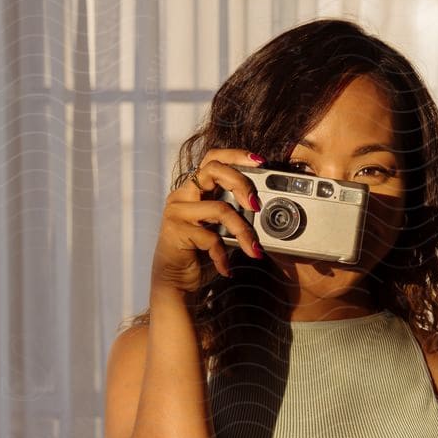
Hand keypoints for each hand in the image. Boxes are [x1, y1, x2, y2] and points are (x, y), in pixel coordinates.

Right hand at [151, 148, 267, 292]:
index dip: (236, 155)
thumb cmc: (199, 254)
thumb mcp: (219, 228)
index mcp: (193, 190)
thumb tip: (263, 207)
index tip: (260, 162)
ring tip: (254, 248)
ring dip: (242, 230)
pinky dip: (223, 255)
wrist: (174, 282)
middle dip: (240, 182)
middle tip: (256, 204)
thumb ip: (233, 213)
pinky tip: (227, 268)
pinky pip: (211, 238)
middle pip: (213, 170)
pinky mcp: (176, 232)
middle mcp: (182, 195)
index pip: (213, 159)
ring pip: (219, 209)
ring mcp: (177, 212)